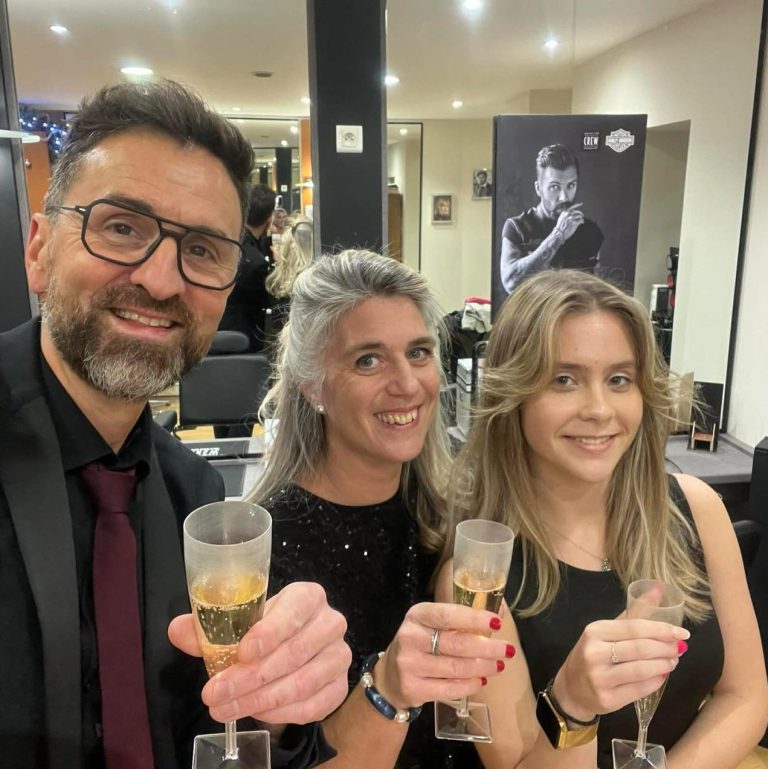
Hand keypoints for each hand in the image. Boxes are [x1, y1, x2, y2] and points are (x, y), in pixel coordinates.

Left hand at [169, 581, 350, 724]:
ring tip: (226, 708)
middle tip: (215, 693)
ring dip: (260, 699)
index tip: (242, 653)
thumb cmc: (265, 632)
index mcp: (308, 597)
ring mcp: (339, 656)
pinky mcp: (339, 687)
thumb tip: (178, 629)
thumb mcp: (239, 624)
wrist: (292, 652)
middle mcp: (330, 623)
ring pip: (303, 682)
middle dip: (250, 677)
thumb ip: (209, 627)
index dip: (270, 631)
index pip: (295, 609)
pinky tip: (255, 712)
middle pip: (295, 651)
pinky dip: (280, 713)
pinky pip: (312, 706)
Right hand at [374, 602, 515, 709]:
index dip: (474, 618)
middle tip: (507, 650)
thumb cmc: (420, 644)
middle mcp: (410, 637)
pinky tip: (481, 680)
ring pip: (456, 668)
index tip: (497, 622)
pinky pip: (450, 688)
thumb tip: (499, 612)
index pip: (448, 614)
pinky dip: (470, 685)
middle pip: (456, 643)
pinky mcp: (413, 688)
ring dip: (483, 667)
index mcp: (417, 615)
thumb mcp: (431, 625)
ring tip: (499, 665)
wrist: (390, 678)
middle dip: (487, 647)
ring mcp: (409, 664)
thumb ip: (460, 620)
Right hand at [553, 617, 689, 721]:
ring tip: (672, 661)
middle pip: (640, 648)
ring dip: (664, 665)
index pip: (634, 627)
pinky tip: (662, 676)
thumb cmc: (593, 654)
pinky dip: (656, 681)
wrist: (571, 688)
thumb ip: (634, 612)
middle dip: (665, 648)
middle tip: (679, 648)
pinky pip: (640, 689)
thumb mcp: (607, 631)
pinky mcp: (608, 699)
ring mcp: (600, 677)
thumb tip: (660, 588)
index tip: (683, 633)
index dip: (661, 630)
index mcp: (595, 631)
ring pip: (642, 669)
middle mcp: (595, 652)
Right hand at [554, 203, 584, 240]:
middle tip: (582, 216)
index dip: (577, 205)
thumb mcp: (561, 219)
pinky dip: (582, 221)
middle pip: (577, 212)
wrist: (559, 233)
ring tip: (581, 221)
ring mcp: (571, 218)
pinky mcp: (574, 222)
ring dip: (581, 218)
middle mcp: (568, 214)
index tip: (581, 203)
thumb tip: (572, 213)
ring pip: (580, 216)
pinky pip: (581, 220)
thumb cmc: (560, 227)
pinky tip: (582, 223)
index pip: (573, 207)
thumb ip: (565, 215)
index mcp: (565, 212)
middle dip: (580, 214)